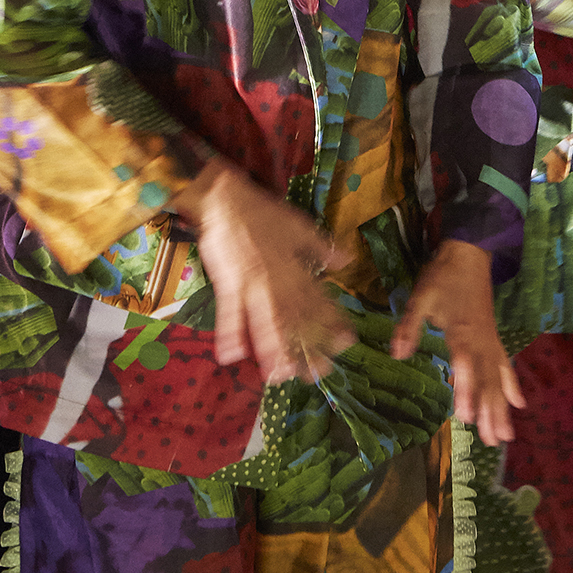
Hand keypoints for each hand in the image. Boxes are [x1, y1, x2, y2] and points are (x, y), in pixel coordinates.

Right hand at [175, 159, 356, 385]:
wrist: (224, 199)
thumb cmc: (262, 213)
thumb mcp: (298, 226)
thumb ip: (321, 248)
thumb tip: (347, 261)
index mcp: (295, 267)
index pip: (319, 299)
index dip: (334, 320)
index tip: (348, 341)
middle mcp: (278, 279)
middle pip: (296, 318)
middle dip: (308, 347)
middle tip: (318, 373)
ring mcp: (252, 283)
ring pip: (266, 320)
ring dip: (274, 348)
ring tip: (282, 374)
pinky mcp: (228, 283)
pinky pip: (229, 312)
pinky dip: (230, 333)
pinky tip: (232, 356)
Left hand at [391, 239, 526, 445]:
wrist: (469, 255)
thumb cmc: (442, 277)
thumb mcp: (420, 298)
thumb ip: (409, 326)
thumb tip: (396, 354)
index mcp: (461, 331)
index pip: (465, 365)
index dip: (466, 389)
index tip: (465, 416)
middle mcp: (480, 341)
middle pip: (487, 379)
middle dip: (489, 411)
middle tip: (490, 440)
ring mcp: (490, 341)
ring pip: (499, 378)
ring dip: (501, 407)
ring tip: (505, 436)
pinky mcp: (494, 338)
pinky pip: (506, 365)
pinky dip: (512, 384)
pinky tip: (519, 404)